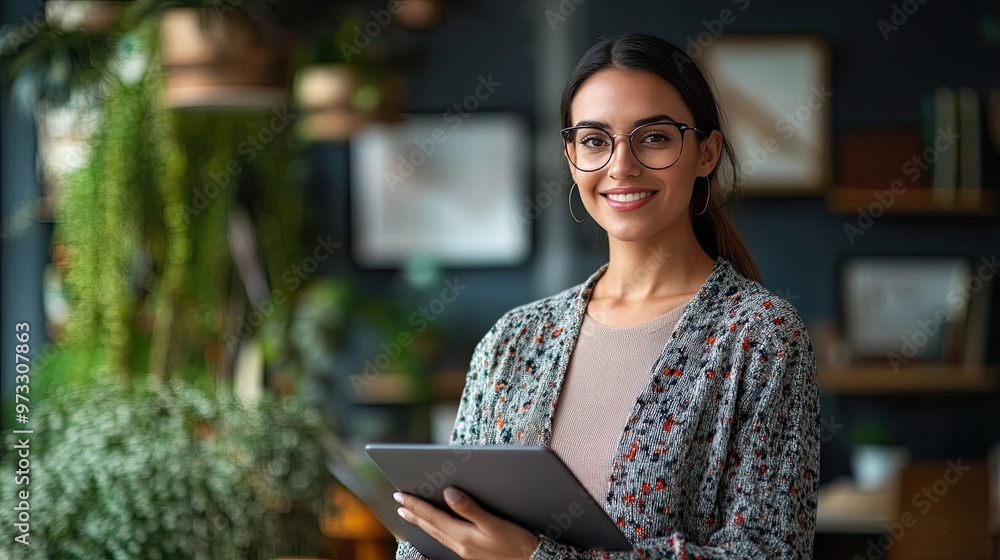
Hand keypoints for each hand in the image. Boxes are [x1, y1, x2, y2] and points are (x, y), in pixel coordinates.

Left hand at [395, 486, 538, 559]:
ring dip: (422, 522)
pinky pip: (445, 540)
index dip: (415, 505)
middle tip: (398, 502)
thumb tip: (448, 493)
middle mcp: (460, 545)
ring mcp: (465, 552)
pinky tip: (435, 528)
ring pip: (436, 534)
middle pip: (430, 527)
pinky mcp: (472, 554)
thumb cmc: (517, 544)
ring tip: (410, 514)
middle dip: (414, 513)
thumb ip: (470, 508)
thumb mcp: (495, 524)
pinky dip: (435, 531)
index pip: (433, 517)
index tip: (399, 495)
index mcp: (463, 536)